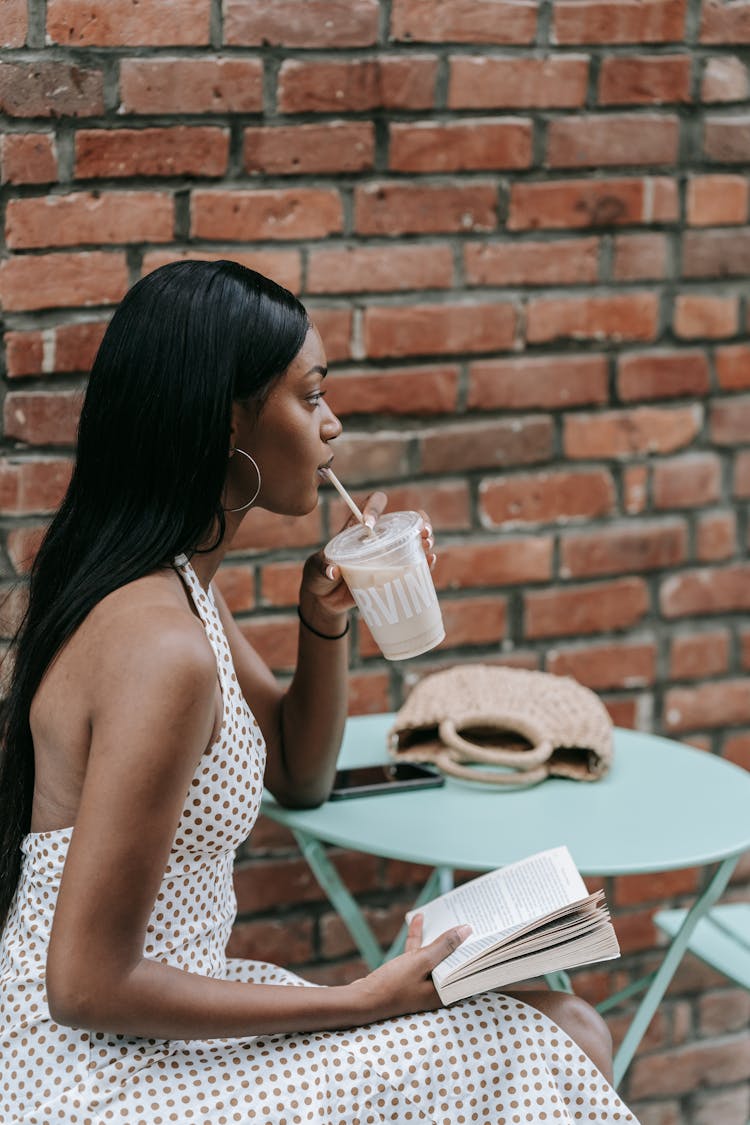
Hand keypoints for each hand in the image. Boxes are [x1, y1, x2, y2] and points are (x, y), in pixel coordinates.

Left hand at [299, 496, 437, 628]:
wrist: (325, 600)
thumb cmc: (318, 577)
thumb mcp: (316, 570)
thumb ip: (322, 568)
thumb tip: (333, 571)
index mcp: (357, 529)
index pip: (371, 505)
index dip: (374, 507)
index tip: (369, 524)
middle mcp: (376, 539)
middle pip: (403, 520)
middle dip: (418, 520)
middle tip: (423, 531)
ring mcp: (386, 556)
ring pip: (412, 541)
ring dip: (425, 539)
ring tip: (428, 543)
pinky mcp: (392, 574)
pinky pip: (413, 566)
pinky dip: (424, 563)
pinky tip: (430, 562)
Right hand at [348, 914, 470, 1023]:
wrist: (361, 1000)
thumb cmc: (393, 985)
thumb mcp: (421, 962)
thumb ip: (444, 946)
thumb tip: (467, 930)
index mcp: (444, 992)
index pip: (466, 971)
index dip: (475, 952)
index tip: (484, 934)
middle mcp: (435, 989)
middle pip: (451, 961)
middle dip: (458, 941)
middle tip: (469, 921)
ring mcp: (420, 982)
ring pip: (434, 955)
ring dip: (437, 936)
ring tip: (447, 916)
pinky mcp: (407, 975)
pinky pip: (418, 954)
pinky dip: (418, 938)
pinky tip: (418, 920)